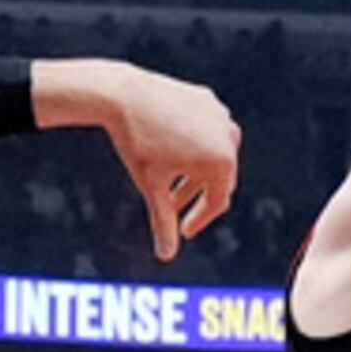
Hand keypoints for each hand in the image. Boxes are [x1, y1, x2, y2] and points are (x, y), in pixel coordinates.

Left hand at [70, 62, 239, 261]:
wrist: (122, 95)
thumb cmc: (137, 144)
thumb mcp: (152, 186)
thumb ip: (163, 221)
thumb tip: (165, 256)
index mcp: (222, 162)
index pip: (217, 201)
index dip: (199, 220)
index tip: (183, 232)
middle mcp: (228, 137)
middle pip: (219, 178)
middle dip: (196, 196)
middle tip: (175, 209)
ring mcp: (219, 115)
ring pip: (213, 152)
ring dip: (195, 172)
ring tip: (170, 183)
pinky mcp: (206, 99)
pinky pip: (205, 129)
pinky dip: (193, 145)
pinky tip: (172, 153)